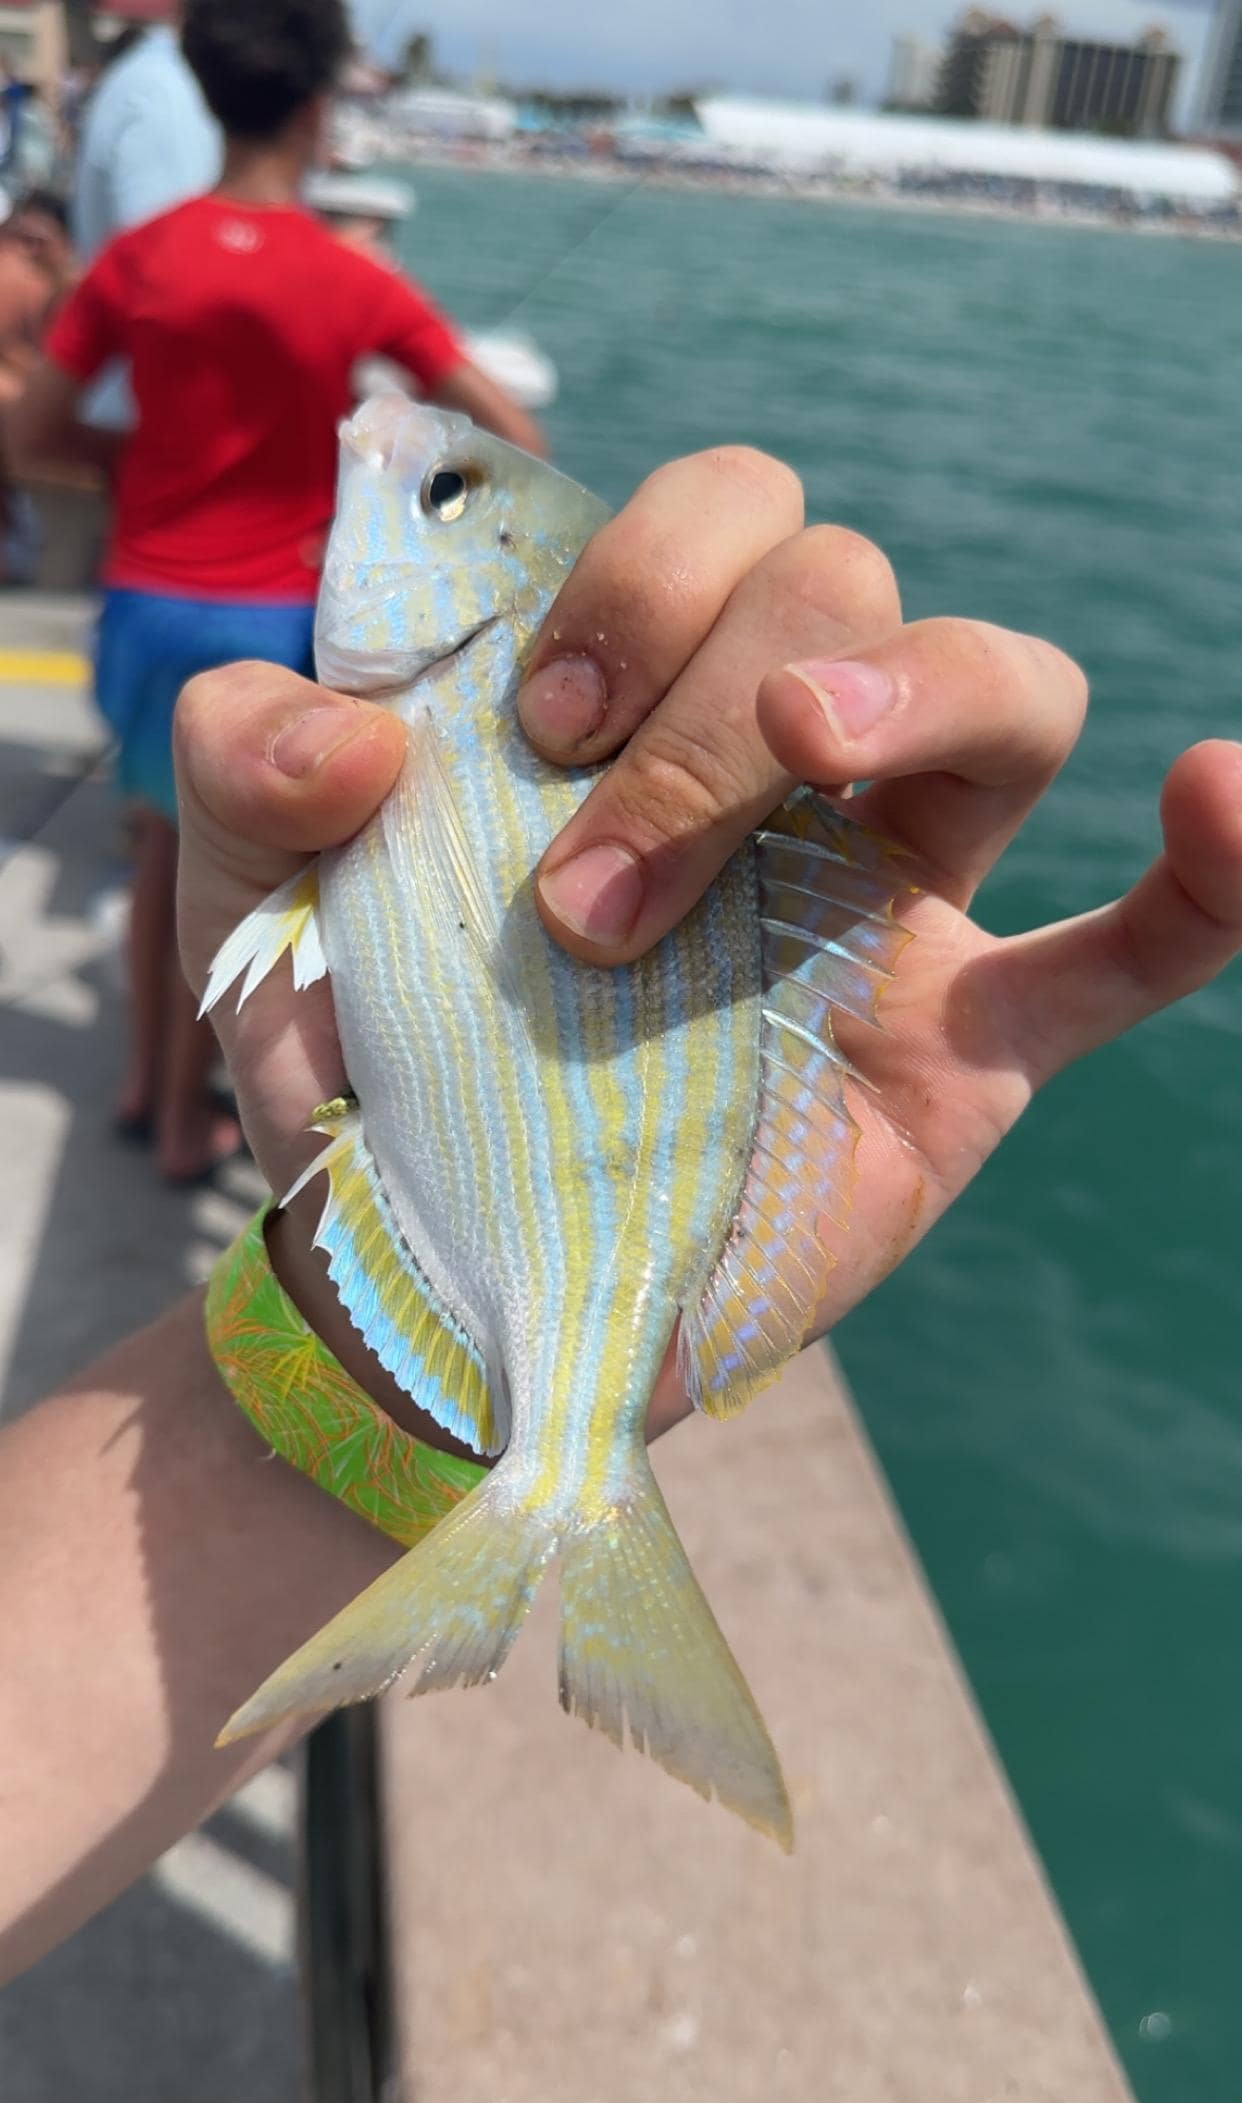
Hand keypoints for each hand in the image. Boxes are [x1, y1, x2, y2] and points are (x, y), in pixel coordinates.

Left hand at [175, 450, 1241, 1437]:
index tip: (544, 721)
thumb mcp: (254, 892)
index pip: (733, 517)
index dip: (653, 567)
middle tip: (587, 890)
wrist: (424, 1277)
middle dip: (713, 701)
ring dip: (911, 692)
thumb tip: (359, 728)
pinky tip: (1224, 799)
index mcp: (654, 698)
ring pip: (1010, 695)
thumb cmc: (363, 1062)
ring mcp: (899, 905)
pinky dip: (1214, 882)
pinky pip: (1135, 953)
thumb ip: (246, 757)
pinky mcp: (967, 1054)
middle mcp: (794, 774)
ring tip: (805, 760)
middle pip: (851, 590)